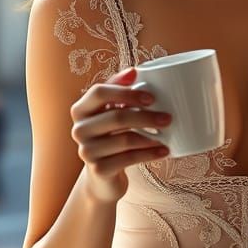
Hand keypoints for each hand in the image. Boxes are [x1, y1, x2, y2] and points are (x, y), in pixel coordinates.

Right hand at [70, 67, 171, 204]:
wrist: (102, 176)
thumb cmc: (110, 136)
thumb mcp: (111, 111)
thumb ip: (118, 90)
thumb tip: (134, 70)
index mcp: (80, 109)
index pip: (99, 92)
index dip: (126, 92)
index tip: (151, 97)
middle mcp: (79, 129)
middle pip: (116, 117)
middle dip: (146, 116)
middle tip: (168, 118)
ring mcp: (87, 151)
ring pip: (125, 139)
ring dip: (151, 137)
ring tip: (168, 135)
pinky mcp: (98, 170)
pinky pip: (129, 158)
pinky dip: (149, 154)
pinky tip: (164, 151)